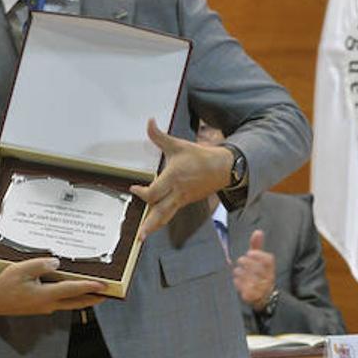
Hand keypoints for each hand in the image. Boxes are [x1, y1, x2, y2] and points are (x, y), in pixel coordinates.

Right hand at [0, 257, 106, 316]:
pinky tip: (70, 289)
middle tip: (107, 294)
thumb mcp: (20, 270)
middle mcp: (48, 304)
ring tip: (94, 292)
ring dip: (82, 298)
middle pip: (76, 302)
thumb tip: (57, 263)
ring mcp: (44, 307)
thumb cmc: (4, 285)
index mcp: (45, 296)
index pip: (72, 290)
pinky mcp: (39, 306)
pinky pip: (60, 301)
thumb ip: (40, 265)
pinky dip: (69, 297)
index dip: (89, 287)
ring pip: (69, 304)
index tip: (104, 285)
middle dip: (93, 298)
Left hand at [129, 118, 233, 240]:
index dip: (142, 193)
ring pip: (166, 216)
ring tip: (143, 237)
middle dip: (149, 224)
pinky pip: (171, 213)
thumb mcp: (178, 145)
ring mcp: (182, 199)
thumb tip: (149, 121)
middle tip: (139, 237)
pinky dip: (161, 220)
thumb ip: (159, 136)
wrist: (223, 168)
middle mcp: (177, 192)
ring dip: (154, 226)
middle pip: (161, 212)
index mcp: (173, 178)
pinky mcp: (185, 202)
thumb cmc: (199, 156)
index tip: (134, 188)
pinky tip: (153, 225)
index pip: (154, 192)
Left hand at [231, 229, 276, 307]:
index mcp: (271, 269)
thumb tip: (258, 231)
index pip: (266, 260)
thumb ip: (258, 246)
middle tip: (241, 262)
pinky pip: (240, 285)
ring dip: (238, 272)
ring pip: (244, 275)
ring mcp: (260, 288)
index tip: (250, 253)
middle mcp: (268, 279)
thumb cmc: (261, 273)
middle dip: (244, 262)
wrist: (265, 296)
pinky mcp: (252, 296)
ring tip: (241, 273)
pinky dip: (237, 282)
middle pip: (252, 266)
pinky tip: (239, 281)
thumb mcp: (260, 260)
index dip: (257, 255)